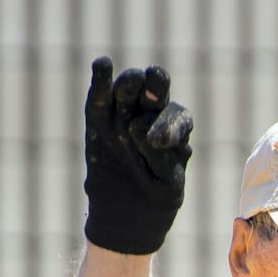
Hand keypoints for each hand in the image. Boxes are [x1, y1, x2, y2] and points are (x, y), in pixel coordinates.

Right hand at [83, 56, 193, 254]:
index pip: (178, 117)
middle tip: (152, 92)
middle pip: (156, 91)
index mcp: (177, 131)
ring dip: (130, 83)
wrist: (125, 212)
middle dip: (155, 87)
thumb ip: (161, 158)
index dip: (171, 124)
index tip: (160, 141)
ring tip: (127, 86)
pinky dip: (101, 78)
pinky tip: (102, 63)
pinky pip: (100, 95)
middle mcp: (153, 116)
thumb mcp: (167, 186)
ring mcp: (125, 115)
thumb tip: (142, 130)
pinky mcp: (99, 119)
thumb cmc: (155, 197)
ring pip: (130, 89)